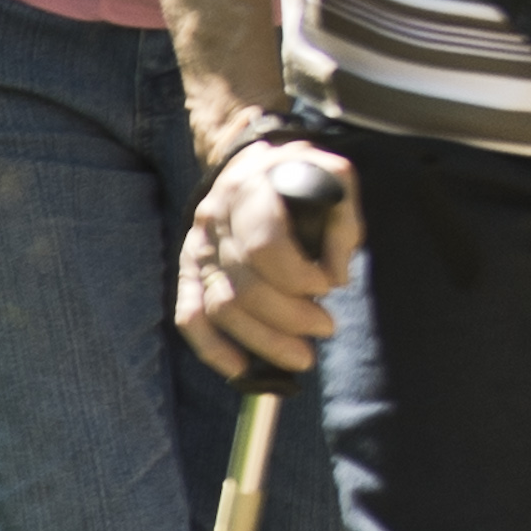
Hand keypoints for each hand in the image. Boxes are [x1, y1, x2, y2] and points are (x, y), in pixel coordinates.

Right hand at [175, 134, 359, 374]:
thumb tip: (336, 279)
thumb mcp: (335, 180)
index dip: (298, 277)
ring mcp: (197, 248)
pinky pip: (190, 316)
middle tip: (326, 328)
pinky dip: (213, 348)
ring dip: (262, 341)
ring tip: (302, 356)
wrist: (253, 162)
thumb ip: (343, 223)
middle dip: (289, 319)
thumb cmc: (302, 176)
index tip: (329, 287)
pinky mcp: (188, 270)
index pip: (264, 247)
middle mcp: (215, 220)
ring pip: (220, 308)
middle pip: (244, 287)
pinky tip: (242, 368)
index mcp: (250, 190)